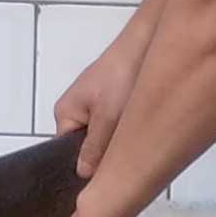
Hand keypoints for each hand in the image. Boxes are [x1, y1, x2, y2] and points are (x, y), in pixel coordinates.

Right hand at [53, 34, 145, 175]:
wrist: (149, 39)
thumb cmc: (123, 72)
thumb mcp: (107, 117)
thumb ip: (94, 149)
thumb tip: (84, 175)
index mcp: (66, 113)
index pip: (69, 154)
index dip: (88, 168)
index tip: (107, 176)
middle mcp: (79, 109)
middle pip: (90, 146)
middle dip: (109, 153)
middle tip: (130, 156)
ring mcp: (98, 102)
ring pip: (108, 135)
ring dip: (123, 139)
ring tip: (140, 138)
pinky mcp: (117, 96)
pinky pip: (121, 122)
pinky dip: (132, 126)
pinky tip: (147, 125)